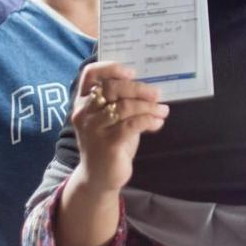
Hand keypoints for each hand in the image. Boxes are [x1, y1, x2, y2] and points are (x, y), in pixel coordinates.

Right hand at [70, 62, 168, 192]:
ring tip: (163, 110)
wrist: (99, 177)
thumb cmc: (108, 141)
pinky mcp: (107, 144)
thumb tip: (149, 86)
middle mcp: (84, 113)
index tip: (132, 72)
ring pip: (125, 107)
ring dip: (149, 106)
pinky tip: (157, 123)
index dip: (110, 68)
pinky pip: (132, 124)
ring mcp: (94, 129)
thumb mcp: (110, 118)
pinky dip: (149, 120)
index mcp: (82, 102)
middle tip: (157, 94)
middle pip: (112, 88)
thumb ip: (120, 101)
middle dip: (138, 89)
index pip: (90, 75)